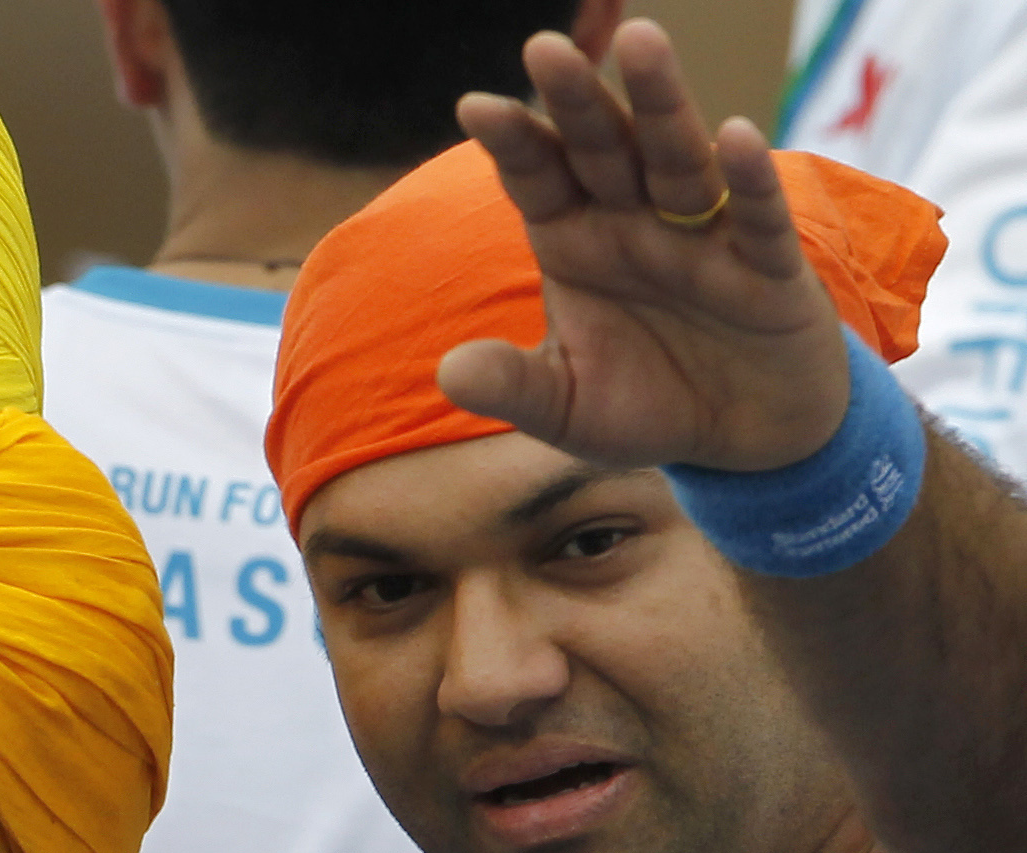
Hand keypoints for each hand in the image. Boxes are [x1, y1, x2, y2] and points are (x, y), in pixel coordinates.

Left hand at [441, 19, 849, 472]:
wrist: (744, 443)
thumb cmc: (649, 407)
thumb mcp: (568, 411)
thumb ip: (514, 388)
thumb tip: (449, 372)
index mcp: (578, 244)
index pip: (539, 181)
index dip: (512, 145)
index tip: (475, 105)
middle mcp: (637, 224)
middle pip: (603, 151)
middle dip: (577, 102)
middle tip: (544, 48)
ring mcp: (704, 238)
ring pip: (678, 161)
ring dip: (660, 105)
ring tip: (640, 42)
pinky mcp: (770, 270)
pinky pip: (757, 220)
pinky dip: (748, 182)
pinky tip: (734, 136)